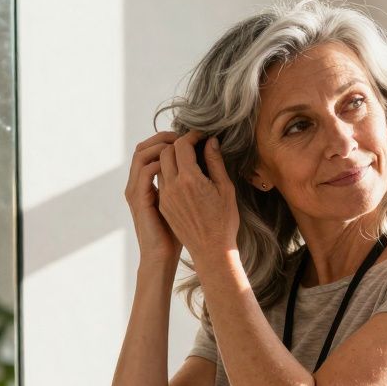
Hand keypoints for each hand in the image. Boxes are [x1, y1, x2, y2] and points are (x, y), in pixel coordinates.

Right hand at [125, 131, 180, 264]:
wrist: (164, 256)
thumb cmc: (180, 232)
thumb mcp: (186, 199)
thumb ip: (189, 176)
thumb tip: (205, 150)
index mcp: (148, 183)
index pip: (153, 151)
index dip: (170, 139)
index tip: (192, 135)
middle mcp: (139, 184)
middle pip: (144, 147)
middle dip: (164, 137)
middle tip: (186, 134)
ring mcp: (137, 191)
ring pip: (142, 154)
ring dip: (161, 145)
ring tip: (181, 144)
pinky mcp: (139, 199)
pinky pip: (145, 171)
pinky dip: (159, 161)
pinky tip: (177, 162)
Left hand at [156, 132, 238, 269]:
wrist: (211, 250)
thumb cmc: (224, 220)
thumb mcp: (225, 188)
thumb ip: (215, 162)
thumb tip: (210, 142)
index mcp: (189, 179)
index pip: (182, 145)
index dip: (192, 136)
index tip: (201, 136)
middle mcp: (173, 186)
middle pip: (166, 152)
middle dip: (179, 144)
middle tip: (193, 145)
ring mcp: (165, 196)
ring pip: (161, 166)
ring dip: (172, 158)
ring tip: (188, 160)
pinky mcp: (163, 206)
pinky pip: (161, 181)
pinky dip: (169, 173)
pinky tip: (183, 177)